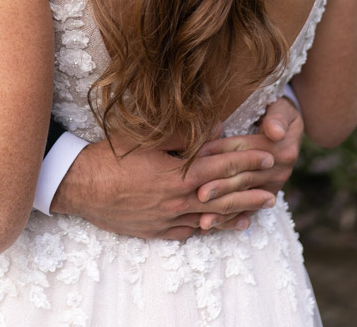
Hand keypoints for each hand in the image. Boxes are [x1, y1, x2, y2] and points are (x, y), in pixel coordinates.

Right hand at [50, 134, 276, 239]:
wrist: (81, 186)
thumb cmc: (111, 156)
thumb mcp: (147, 139)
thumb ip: (182, 135)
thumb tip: (213, 126)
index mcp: (177, 174)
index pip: (221, 166)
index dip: (247, 160)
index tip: (268, 155)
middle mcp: (177, 199)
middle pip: (223, 195)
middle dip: (251, 189)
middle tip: (275, 187)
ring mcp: (168, 218)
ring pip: (211, 217)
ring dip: (237, 212)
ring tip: (259, 210)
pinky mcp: (157, 230)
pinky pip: (190, 231)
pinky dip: (210, 228)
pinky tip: (220, 226)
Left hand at [194, 96, 302, 228]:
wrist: (289, 128)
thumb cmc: (278, 112)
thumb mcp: (281, 109)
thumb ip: (276, 118)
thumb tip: (275, 132)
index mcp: (279, 150)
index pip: (244, 150)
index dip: (221, 151)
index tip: (200, 155)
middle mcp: (277, 171)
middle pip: (242, 178)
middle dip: (220, 187)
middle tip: (199, 195)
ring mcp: (271, 187)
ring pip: (243, 199)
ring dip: (223, 210)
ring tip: (203, 221)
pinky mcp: (265, 197)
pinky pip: (246, 210)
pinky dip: (228, 219)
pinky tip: (211, 227)